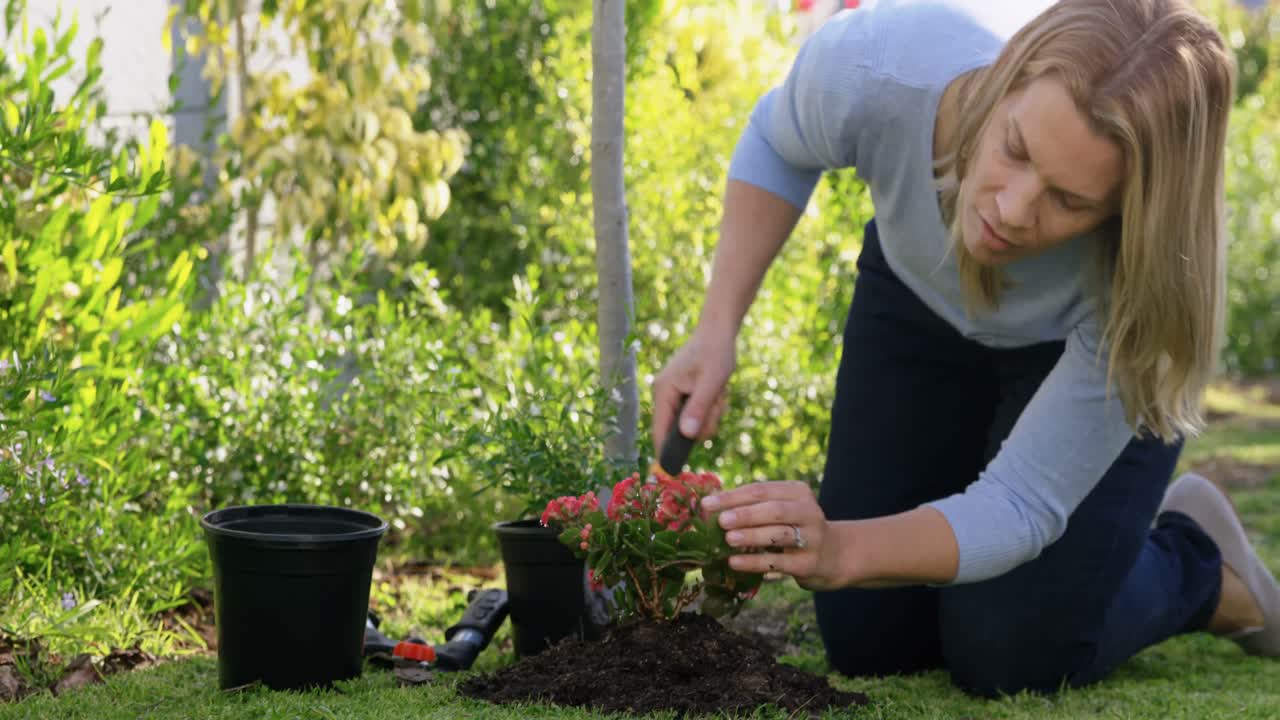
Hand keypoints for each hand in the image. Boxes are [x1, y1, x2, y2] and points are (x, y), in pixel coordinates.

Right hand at [651, 331, 735, 450]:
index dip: (667, 451)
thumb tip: (687, 436)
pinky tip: (718, 391)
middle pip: (680, 429)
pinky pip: (697, 413)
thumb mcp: (712, 382)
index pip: (660, 430)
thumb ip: (699, 408)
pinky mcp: (684, 394)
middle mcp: (664, 394)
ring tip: (719, 392)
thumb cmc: (716, 352)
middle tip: (718, 402)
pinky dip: (711, 406)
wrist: (719, 331)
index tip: (675, 471)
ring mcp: (674, 394)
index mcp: (664, 391)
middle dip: (704, 421)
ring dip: (711, 413)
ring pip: (693, 422)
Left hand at [700, 480, 846, 591]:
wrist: (834, 555)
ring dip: (751, 536)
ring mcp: (812, 538)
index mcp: (798, 492)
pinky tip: (734, 562)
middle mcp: (808, 512)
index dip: (733, 496)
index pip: (761, 490)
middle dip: (745, 514)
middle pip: (773, 510)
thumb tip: (712, 505)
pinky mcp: (809, 563)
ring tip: (728, 539)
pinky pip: (778, 562)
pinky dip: (754, 562)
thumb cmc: (795, 528)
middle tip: (720, 520)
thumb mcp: (782, 510)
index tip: (707, 503)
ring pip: (778, 535)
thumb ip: (755, 505)